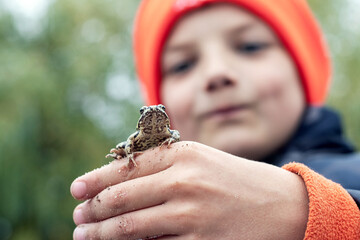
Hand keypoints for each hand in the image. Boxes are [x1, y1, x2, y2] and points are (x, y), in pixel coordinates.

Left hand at [70, 141, 307, 239]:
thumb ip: (165, 166)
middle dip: (93, 209)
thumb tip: (121, 181)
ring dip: (102, 233)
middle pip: (123, 197)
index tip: (77, 189)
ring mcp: (192, 215)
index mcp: (184, 155)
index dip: (96, 179)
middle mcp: (185, 182)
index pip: (127, 166)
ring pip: (131, 226)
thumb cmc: (237, 180)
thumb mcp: (202, 160)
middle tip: (77, 216)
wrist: (283, 205)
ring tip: (84, 234)